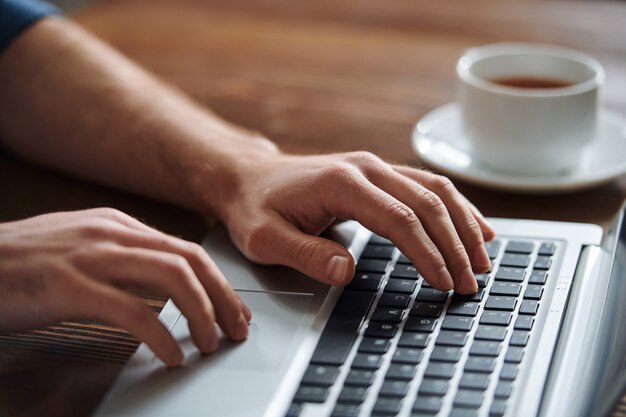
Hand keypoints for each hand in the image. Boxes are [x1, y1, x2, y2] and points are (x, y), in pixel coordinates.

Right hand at [0, 208, 250, 365]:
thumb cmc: (21, 264)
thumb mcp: (80, 249)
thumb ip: (122, 259)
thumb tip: (165, 284)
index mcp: (117, 224)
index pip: (186, 250)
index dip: (218, 282)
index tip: (234, 310)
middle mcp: (112, 233)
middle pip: (190, 261)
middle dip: (223, 297)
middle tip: (237, 329)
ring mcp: (92, 256)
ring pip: (172, 278)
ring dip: (202, 313)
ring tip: (211, 343)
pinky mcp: (69, 286)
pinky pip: (134, 311)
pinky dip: (162, 335)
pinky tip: (171, 355)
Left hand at [211, 151, 494, 293]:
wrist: (248, 177)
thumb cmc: (255, 208)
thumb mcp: (264, 238)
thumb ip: (305, 254)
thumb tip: (347, 271)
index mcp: (341, 182)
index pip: (398, 219)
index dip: (426, 252)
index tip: (444, 282)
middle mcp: (366, 168)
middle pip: (427, 202)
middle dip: (455, 245)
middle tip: (470, 283)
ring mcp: (375, 167)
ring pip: (435, 190)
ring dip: (463, 224)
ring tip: (482, 260)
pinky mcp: (378, 173)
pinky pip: (427, 186)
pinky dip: (455, 208)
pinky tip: (475, 226)